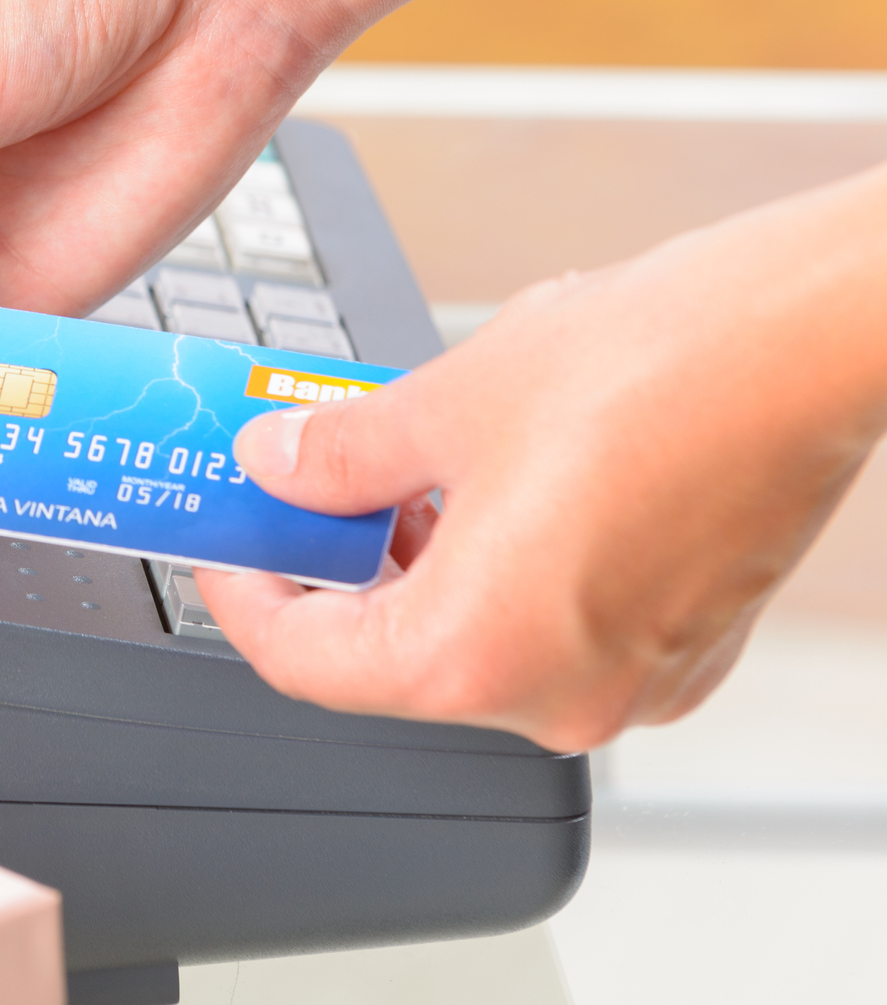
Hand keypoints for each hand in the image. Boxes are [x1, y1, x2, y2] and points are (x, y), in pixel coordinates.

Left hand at [200, 167, 886, 751]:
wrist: (810, 341)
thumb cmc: (658, 370)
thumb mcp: (443, 403)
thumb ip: (335, 455)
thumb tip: (275, 467)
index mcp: (479, 658)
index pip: (306, 663)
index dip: (245, 597)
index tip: (226, 545)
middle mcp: (558, 696)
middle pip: (392, 656)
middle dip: (337, 569)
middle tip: (299, 489)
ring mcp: (630, 680)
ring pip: (474, 639)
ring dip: (416, 564)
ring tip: (396, 468)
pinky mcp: (682, 646)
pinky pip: (551, 626)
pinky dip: (498, 570)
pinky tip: (488, 486)